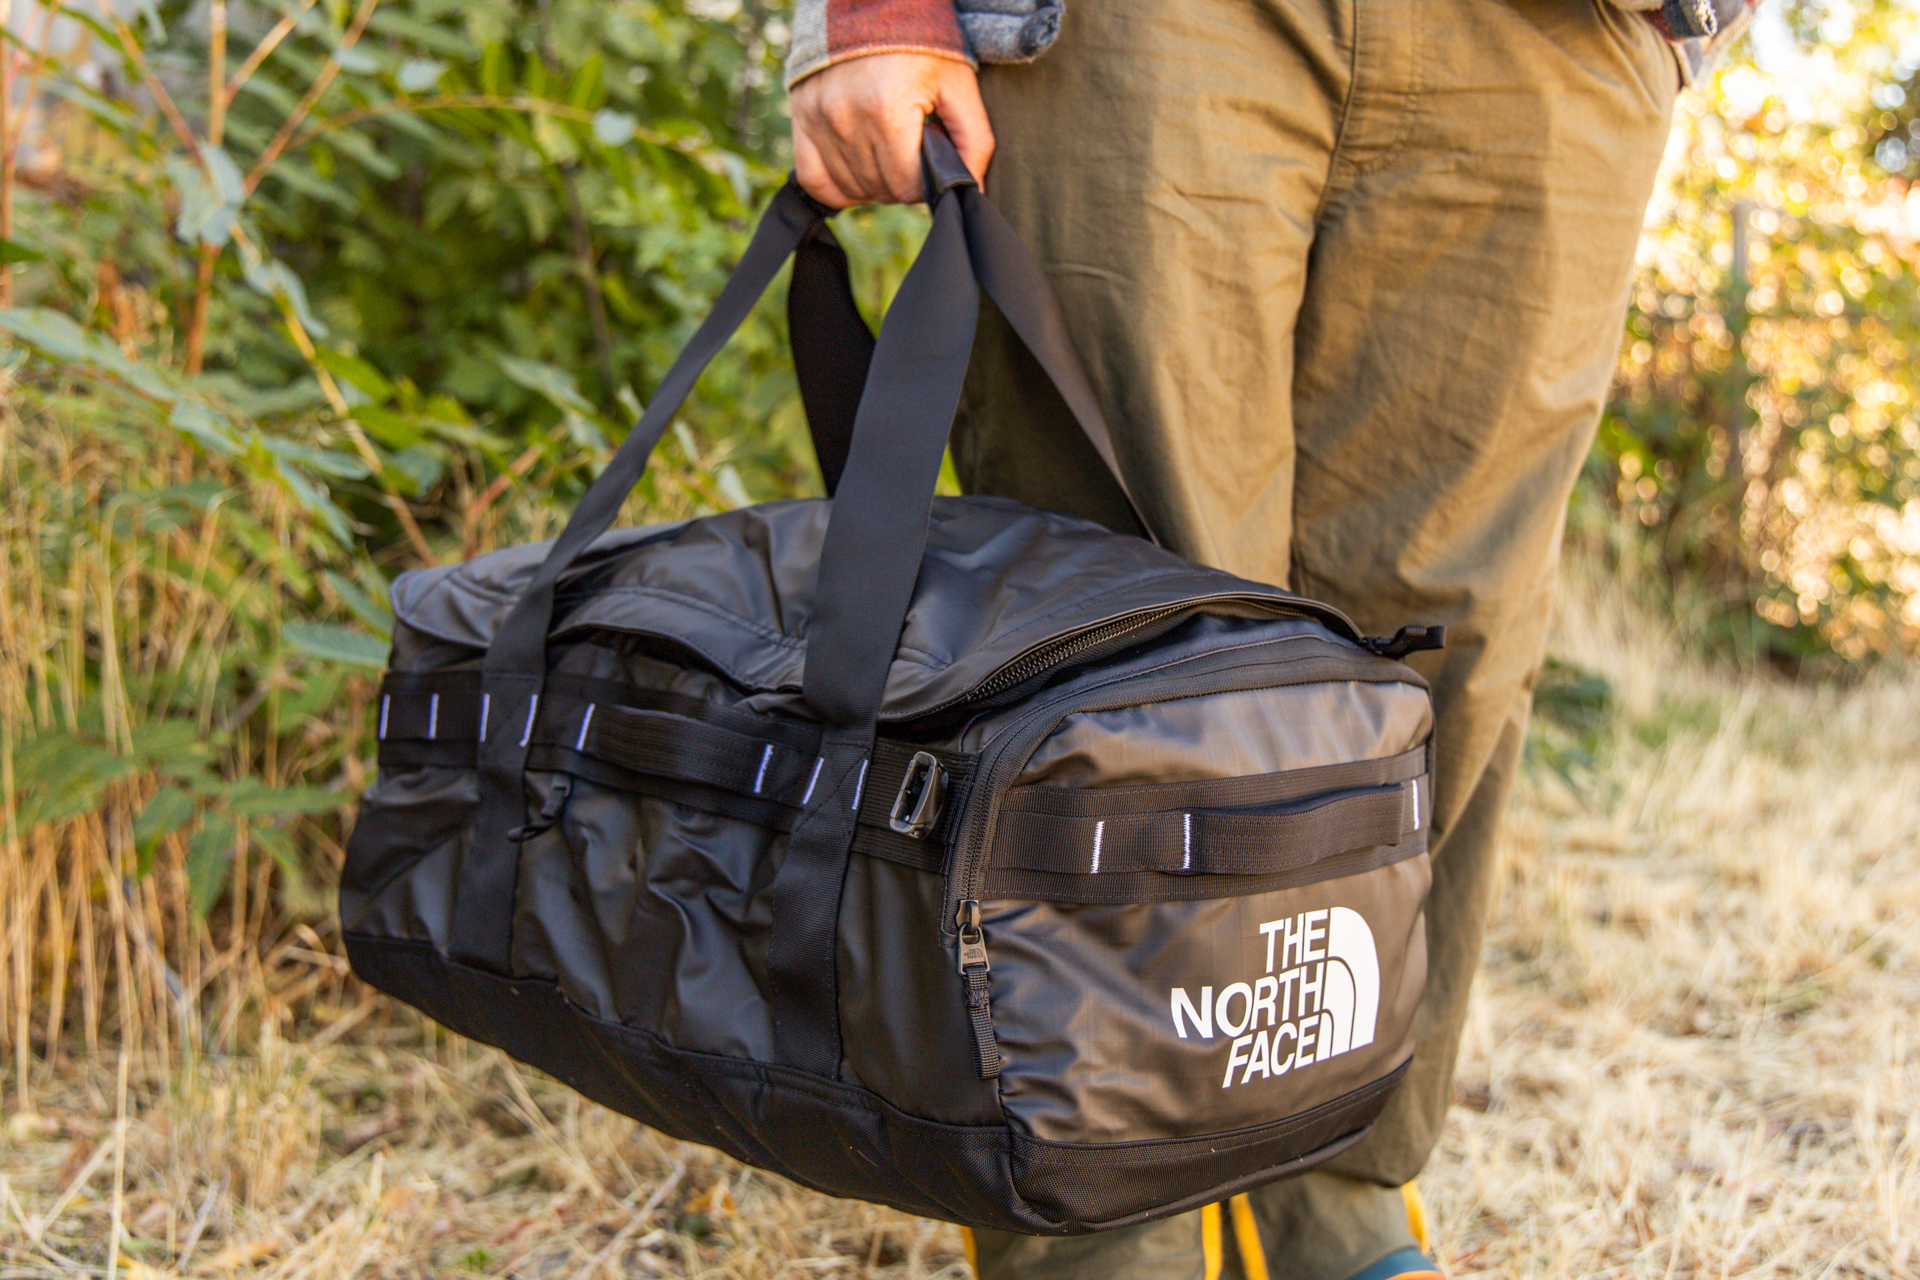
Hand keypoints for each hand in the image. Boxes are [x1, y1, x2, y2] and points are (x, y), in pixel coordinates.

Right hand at [790, 53, 995, 207]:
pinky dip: (838, 185)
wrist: (871, 3)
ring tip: (888, 151)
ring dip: (874, 182)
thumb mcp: (959, 84)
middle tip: (911, 151)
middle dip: (902, 180)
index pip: (905, 185)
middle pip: (879, 189)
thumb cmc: (921, 41)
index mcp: (886, 110)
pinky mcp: (802, 117)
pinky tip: (858, 170)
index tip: (930, 159)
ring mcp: (818, 119)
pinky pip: (813, 179)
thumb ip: (973, 140)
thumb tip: (975, 191)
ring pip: (850, 188)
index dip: (925, 183)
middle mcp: (845, 117)